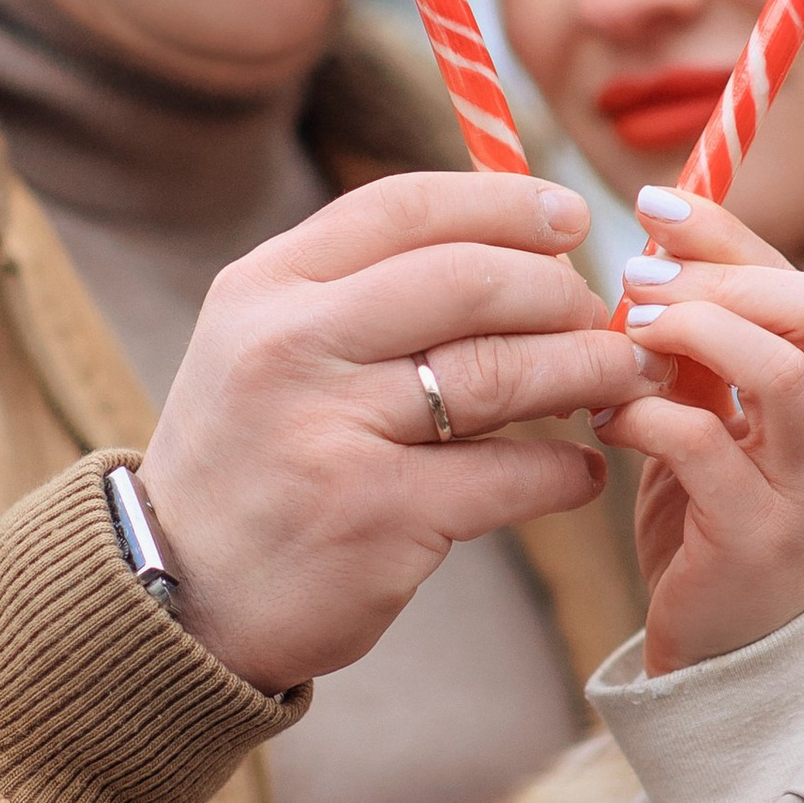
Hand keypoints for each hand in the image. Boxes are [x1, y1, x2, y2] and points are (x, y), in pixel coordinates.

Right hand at [137, 173, 659, 690]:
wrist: (181, 599)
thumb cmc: (250, 461)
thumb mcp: (267, 349)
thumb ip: (361, 292)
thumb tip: (515, 244)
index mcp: (264, 289)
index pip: (404, 209)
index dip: (504, 203)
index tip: (570, 215)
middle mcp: (290, 347)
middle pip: (470, 280)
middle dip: (559, 291)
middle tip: (599, 315)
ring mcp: (331, 431)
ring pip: (503, 371)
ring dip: (587, 369)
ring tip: (622, 377)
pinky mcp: (376, 515)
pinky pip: (511, 474)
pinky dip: (566, 472)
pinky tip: (580, 473)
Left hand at [596, 193, 803, 676]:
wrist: (732, 662)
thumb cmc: (716, 525)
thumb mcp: (714, 423)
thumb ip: (699, 353)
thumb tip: (649, 258)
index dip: (729, 236)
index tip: (655, 205)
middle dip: (725, 277)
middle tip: (639, 280)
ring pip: (782, 369)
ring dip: (695, 332)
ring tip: (630, 337)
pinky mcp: (760, 539)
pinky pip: (706, 447)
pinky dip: (648, 415)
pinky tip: (610, 420)